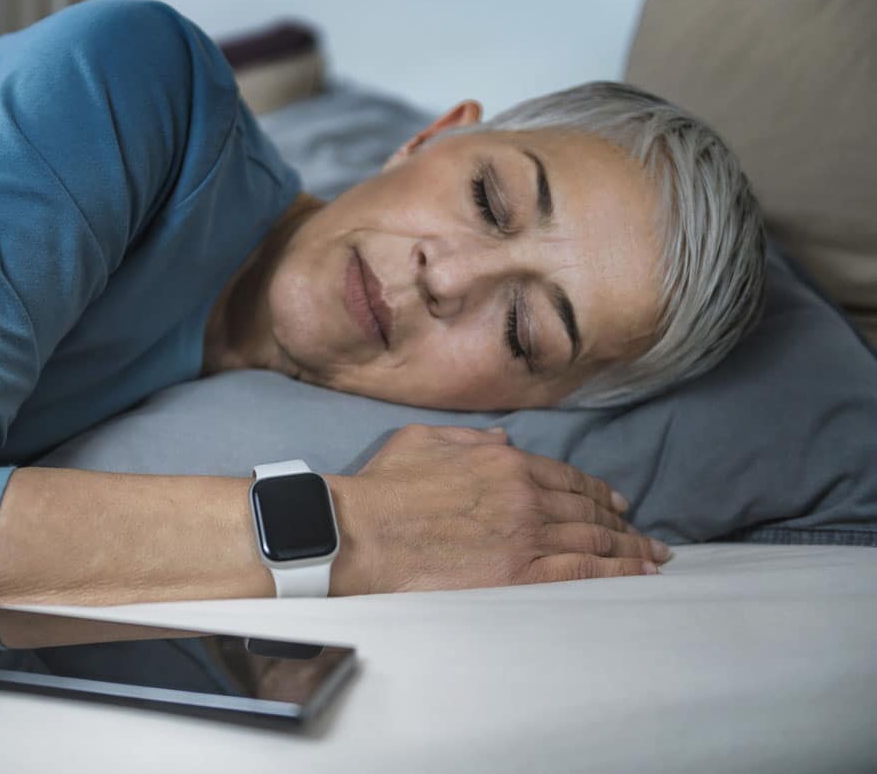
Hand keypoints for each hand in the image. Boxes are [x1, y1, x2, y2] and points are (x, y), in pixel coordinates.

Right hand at [332, 424, 669, 595]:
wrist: (361, 532)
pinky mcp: (520, 575)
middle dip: (624, 523)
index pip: (566, 478)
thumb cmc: (382, 487)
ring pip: (595, 540)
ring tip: (654, 557)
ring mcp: (526, 536)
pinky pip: (584, 572)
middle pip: (588, 509)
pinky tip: (640, 574)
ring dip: (631, 548)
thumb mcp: (423, 440)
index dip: (598, 491)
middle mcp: (525, 496)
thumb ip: (468, 439)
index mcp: (504, 462)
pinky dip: (619, 571)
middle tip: (647, 535)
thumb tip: (502, 440)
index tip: (618, 502)